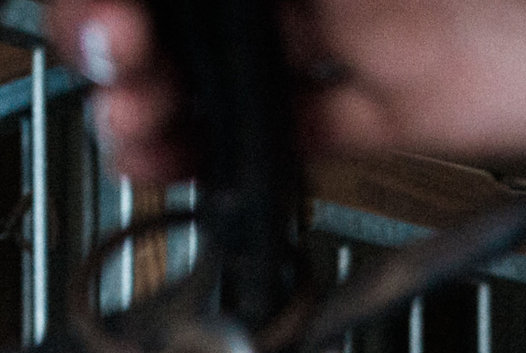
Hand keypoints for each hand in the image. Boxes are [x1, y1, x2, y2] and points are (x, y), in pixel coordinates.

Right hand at [43, 0, 525, 182]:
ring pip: (221, 71)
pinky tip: (172, 163)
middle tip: (119, 57)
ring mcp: (372, 32)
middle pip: (190, 6)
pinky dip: (220, 159)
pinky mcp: (409, 107)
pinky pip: (292, 134)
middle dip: (122, 31)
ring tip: (135, 119)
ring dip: (154, 101)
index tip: (117, 12)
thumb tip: (271, 9)